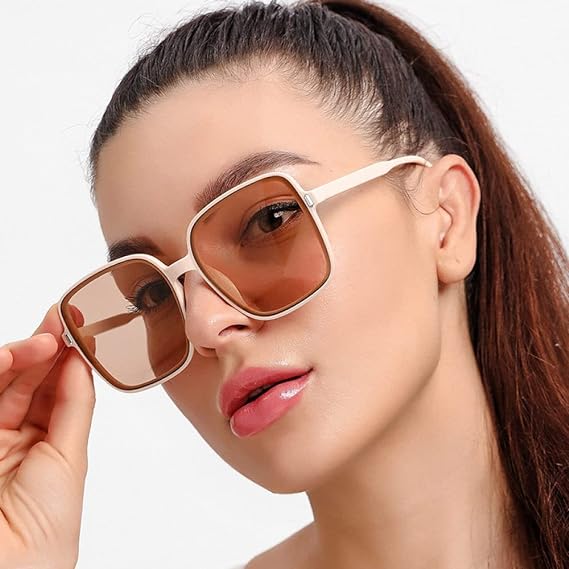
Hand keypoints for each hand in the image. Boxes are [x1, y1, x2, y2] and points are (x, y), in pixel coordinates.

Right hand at [0, 304, 94, 568]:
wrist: (12, 568)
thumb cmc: (47, 526)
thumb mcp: (69, 455)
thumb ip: (74, 404)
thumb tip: (81, 360)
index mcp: (46, 441)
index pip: (53, 388)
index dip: (65, 358)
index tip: (77, 328)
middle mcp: (14, 436)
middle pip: (27, 380)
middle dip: (44, 347)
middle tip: (60, 321)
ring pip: (2, 383)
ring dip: (21, 355)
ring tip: (44, 339)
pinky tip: (14, 355)